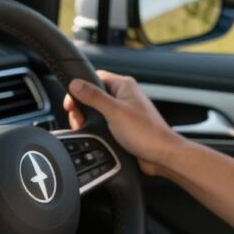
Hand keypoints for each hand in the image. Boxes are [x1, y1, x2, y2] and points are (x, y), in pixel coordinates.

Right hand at [63, 70, 186, 175]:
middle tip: (78, 118)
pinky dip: (96, 128)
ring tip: (84, 128)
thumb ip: (94, 96)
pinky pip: (104, 123)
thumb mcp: (114, 112)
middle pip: (94, 95)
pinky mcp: (123, 126)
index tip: (72, 102)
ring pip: (97, 110)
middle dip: (82, 107)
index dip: (81, 88)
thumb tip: (75, 83)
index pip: (95, 77)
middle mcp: (124, 96)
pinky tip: (95, 136)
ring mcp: (124, 111)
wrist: (161, 156)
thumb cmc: (146, 133)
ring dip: (88, 119)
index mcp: (124, 86)